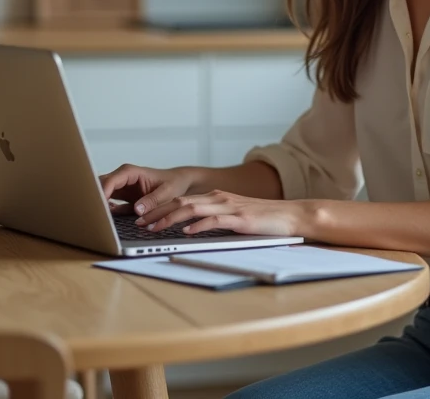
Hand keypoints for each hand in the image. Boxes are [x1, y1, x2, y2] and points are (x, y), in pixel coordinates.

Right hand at [98, 163, 195, 216]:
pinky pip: (107, 203)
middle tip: (93, 215)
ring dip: (98, 205)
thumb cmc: (173, 184)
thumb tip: (137, 209)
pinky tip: (106, 220)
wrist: (179, 183)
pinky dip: (105, 210)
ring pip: (101, 194)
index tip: (99, 207)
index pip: (111, 181)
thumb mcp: (167, 192)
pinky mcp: (122, 197)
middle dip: (95, 198)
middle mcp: (122, 178)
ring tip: (97, 220)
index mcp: (131, 173)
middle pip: (101, 185)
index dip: (102, 193)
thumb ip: (153, 200)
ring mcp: (121, 187)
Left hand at [137, 190, 308, 236]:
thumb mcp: (234, 218)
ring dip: (170, 218)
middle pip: (181, 201)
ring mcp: (229, 207)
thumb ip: (215, 220)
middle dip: (157, 212)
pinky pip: (214, 220)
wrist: (291, 215)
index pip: (182, 200)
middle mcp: (220, 198)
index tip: (143, 217)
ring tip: (154, 227)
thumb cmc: (264, 220)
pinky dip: (198, 225)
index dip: (160, 208)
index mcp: (217, 198)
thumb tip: (192, 229)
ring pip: (192, 208)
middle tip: (139, 222)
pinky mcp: (240, 218)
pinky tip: (187, 231)